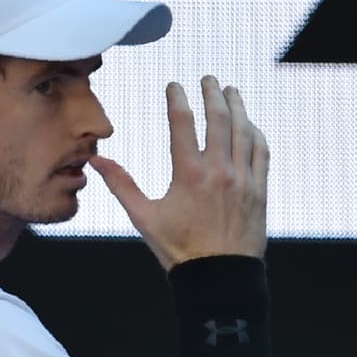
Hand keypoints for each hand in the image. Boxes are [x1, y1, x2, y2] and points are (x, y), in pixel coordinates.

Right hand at [91, 77, 268, 268]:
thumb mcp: (144, 218)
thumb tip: (96, 161)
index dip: (178, 98)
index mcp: (188, 174)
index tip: (175, 85)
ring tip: (231, 91)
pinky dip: (255, 133)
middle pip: (219, 118)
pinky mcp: (258, 189)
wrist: (219, 277)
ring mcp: (242, 179)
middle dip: (212, 93)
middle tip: (208, 79)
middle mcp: (218, 171)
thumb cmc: (178, 250)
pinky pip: (260, 151)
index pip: (183, 121)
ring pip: (243, 130)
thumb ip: (121, 185)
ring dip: (237, 106)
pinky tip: (250, 125)